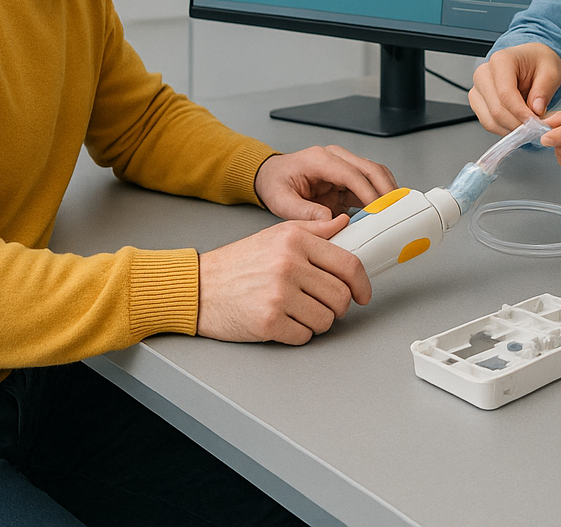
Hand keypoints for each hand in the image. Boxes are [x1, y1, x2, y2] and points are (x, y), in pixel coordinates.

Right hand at [197, 217, 371, 344]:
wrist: (197, 287)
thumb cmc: (237, 263)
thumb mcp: (276, 234)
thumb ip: (315, 229)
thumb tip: (345, 224)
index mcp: (295, 241)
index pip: (348, 264)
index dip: (362, 284)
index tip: (363, 294)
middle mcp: (289, 265)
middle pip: (340, 296)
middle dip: (338, 306)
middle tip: (324, 305)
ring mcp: (278, 294)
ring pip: (326, 319)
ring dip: (318, 321)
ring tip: (299, 311)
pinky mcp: (268, 321)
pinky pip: (304, 336)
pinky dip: (299, 333)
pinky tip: (283, 322)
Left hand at [254, 146, 396, 221]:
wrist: (271, 176)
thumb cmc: (275, 184)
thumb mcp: (281, 201)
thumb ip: (303, 212)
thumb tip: (328, 221)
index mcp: (319, 160)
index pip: (352, 174)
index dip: (368, 192)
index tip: (378, 210)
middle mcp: (335, 158)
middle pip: (371, 169)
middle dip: (386, 189)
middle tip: (394, 210)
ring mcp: (343, 165)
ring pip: (376, 174)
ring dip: (387, 191)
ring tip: (393, 211)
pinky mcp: (347, 177)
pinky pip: (370, 183)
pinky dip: (380, 195)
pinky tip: (383, 210)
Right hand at [470, 42, 560, 132]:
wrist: (531, 61)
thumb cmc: (538, 62)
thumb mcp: (551, 71)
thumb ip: (544, 90)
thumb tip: (536, 110)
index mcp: (501, 60)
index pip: (505, 93)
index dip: (520, 112)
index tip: (535, 122)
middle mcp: (484, 74)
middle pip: (496, 109)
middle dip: (518, 123)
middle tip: (536, 128)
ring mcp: (478, 89)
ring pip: (490, 120)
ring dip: (512, 129)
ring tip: (530, 126)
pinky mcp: (478, 102)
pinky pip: (488, 123)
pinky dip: (505, 129)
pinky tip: (519, 124)